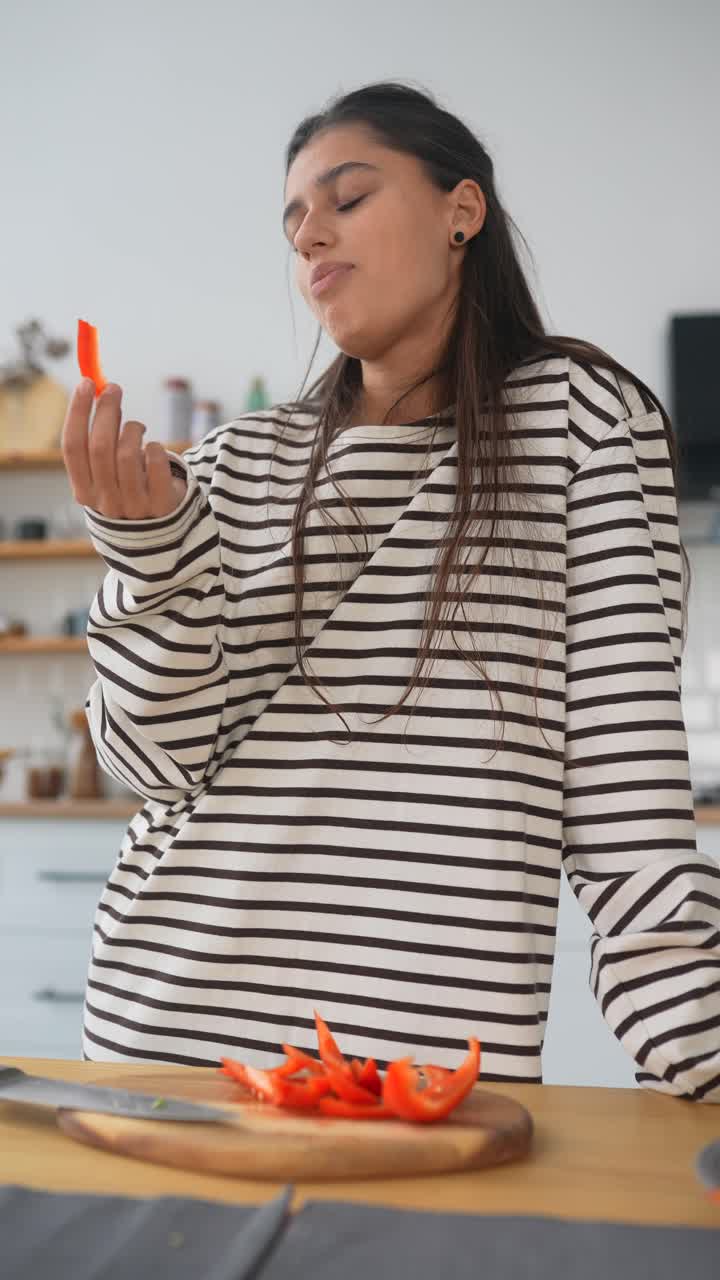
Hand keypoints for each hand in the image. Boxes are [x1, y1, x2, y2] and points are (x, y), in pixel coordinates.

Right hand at [62, 380, 187, 518]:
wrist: (158, 528)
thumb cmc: (127, 488)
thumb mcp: (105, 472)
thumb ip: (99, 439)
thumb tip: (99, 391)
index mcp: (84, 492)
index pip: (72, 447)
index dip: (78, 412)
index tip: (87, 383)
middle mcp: (105, 502)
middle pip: (100, 447)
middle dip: (107, 411)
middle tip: (115, 389)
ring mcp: (134, 507)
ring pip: (127, 455)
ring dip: (133, 430)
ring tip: (137, 427)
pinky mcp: (162, 506)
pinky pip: (157, 465)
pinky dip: (156, 448)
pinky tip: (154, 447)